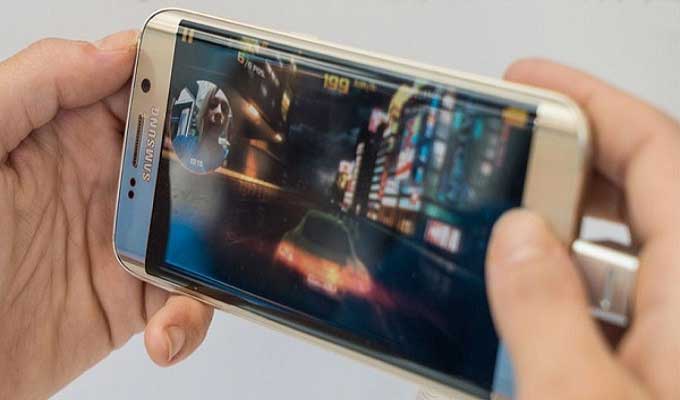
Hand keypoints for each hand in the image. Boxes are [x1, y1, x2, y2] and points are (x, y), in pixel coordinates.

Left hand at [0, 32, 213, 398]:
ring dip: (217, 251)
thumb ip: (37, 84)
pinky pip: (189, 298)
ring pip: (203, 228)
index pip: (140, 91)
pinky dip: (194, 317)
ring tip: (196, 275)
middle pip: (189, 157)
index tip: (216, 91)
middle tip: (237, 185)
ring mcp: (126, 243)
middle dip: (223, 165)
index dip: (182, 84)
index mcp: (68, 138)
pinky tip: (165, 332)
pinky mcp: (135, 301)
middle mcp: (104, 185)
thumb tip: (118, 52)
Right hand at [486, 59, 679, 398]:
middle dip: (563, 171)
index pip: (656, 155)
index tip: (531, 84)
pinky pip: (616, 309)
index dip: (592, 104)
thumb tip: (515, 237)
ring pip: (621, 261)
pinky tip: (523, 319)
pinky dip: (568, 300)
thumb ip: (542, 313)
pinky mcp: (663, 369)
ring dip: (556, 249)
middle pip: (639, 198)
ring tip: (494, 250)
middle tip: (499, 161)